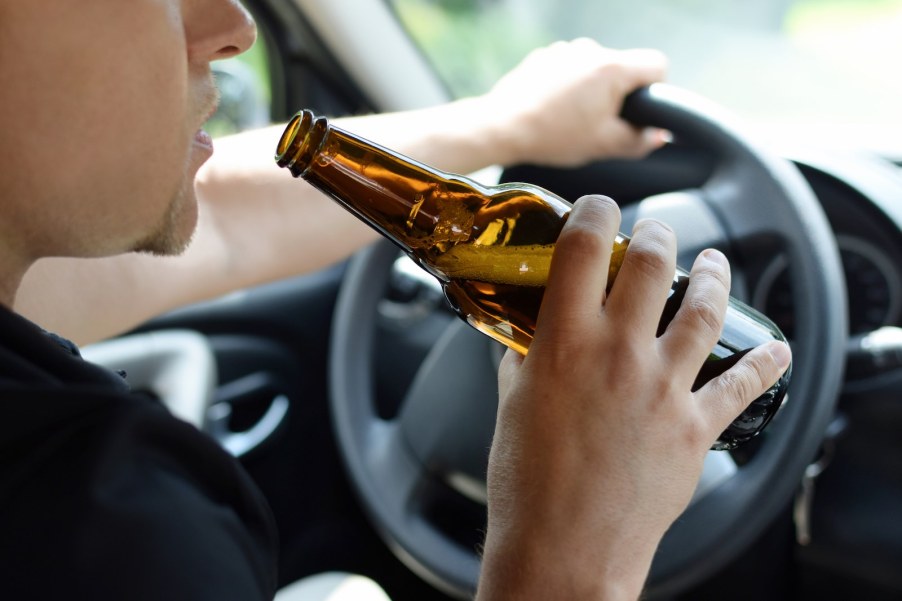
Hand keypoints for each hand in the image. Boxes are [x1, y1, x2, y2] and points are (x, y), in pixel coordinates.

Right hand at [477, 195, 790, 599]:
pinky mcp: (695, 427)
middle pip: (652, 263)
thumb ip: (524, 358)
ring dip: (714, 274)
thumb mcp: (512, 405)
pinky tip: (774, 349)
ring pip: (704, 308)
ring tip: (714, 262)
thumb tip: (531, 332)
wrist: (563, 551)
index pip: (583, 247)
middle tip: (655, 232)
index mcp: (564, 343)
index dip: (593, 212)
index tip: (597, 208)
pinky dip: (765, 363)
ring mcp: (663, 388)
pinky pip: (743, 384)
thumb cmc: (527, 484)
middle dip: (657, 233)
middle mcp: (618, 354)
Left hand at [481, 38, 668, 166]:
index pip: (657, 64)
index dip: (657, 89)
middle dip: (619, 95)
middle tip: (600, 124)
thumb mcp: (603, 146)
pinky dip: (568, 86)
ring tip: (571, 119)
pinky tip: (553, 109)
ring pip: (595, 69)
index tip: (640, 110)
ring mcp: (565, 50)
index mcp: (612, 68)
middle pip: (624, 68)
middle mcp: (591, 50)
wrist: (502, 127)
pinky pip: (570, 69)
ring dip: (592, 90)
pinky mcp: (545, 56)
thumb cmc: (553, 136)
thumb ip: (639, 141)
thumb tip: (657, 136)